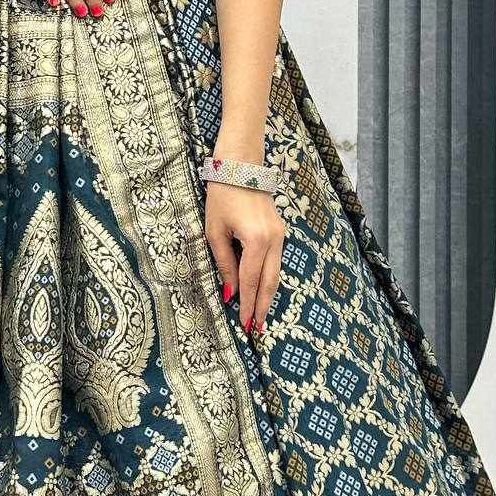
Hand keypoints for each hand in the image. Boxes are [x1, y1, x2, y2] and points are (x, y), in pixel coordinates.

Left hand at [205, 180, 283, 335]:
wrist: (240, 165)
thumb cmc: (221, 195)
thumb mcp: (215, 231)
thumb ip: (224, 263)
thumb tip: (230, 291)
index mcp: (256, 240)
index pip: (251, 281)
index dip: (248, 304)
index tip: (245, 324)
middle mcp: (274, 240)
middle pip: (269, 282)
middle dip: (263, 307)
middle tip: (257, 330)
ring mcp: (280, 235)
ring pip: (275, 273)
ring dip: (268, 296)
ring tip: (261, 316)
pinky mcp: (279, 231)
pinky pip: (275, 261)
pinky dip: (269, 279)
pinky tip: (263, 291)